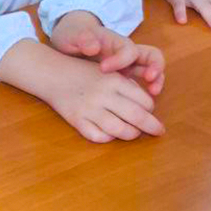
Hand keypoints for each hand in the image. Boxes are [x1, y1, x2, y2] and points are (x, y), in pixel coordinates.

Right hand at [0, 40, 164, 142]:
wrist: (52, 73)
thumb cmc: (84, 72)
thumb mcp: (108, 71)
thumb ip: (126, 85)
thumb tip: (146, 105)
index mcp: (115, 80)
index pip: (144, 100)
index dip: (151, 109)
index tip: (151, 112)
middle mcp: (104, 94)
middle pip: (136, 116)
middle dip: (151, 127)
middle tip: (158, 132)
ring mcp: (89, 109)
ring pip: (119, 130)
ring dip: (131, 135)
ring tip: (134, 134)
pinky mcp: (77, 120)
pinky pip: (98, 136)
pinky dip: (107, 138)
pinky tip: (110, 135)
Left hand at [51, 11, 164, 94]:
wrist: (69, 41)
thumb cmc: (73, 36)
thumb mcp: (74, 35)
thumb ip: (83, 39)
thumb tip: (93, 47)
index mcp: (115, 41)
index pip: (128, 49)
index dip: (120, 60)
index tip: (103, 68)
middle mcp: (126, 53)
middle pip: (152, 56)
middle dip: (155, 68)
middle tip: (151, 81)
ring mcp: (128, 66)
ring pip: (151, 71)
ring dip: (156, 82)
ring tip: (153, 94)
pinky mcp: (123, 78)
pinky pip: (140, 85)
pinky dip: (143, 94)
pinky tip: (138, 106)